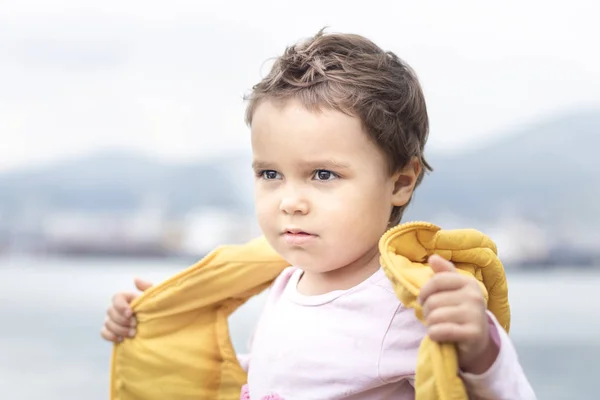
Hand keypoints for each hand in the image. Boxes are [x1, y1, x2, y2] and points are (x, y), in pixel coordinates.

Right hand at [100, 278, 152, 341]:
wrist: (159, 328)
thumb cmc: (158, 311)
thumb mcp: (156, 299)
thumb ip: (147, 288)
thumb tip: (135, 279)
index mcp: (128, 298)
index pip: (116, 297)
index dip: (121, 305)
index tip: (130, 313)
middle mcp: (118, 308)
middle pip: (110, 311)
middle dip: (122, 320)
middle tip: (135, 326)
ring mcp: (113, 320)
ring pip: (107, 323)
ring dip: (119, 329)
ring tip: (133, 334)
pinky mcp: (112, 331)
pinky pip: (103, 332)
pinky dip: (110, 336)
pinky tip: (121, 339)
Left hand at [418, 254, 497, 373]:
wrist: (477, 340)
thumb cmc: (459, 312)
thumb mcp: (453, 290)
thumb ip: (443, 273)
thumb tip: (433, 258)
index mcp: (468, 282)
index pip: (437, 280)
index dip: (424, 292)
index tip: (423, 300)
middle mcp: (475, 296)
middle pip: (433, 300)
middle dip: (427, 312)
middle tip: (433, 318)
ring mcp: (475, 315)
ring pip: (435, 316)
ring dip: (431, 324)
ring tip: (438, 326)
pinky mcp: (473, 333)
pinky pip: (440, 331)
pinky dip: (434, 335)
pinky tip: (439, 336)